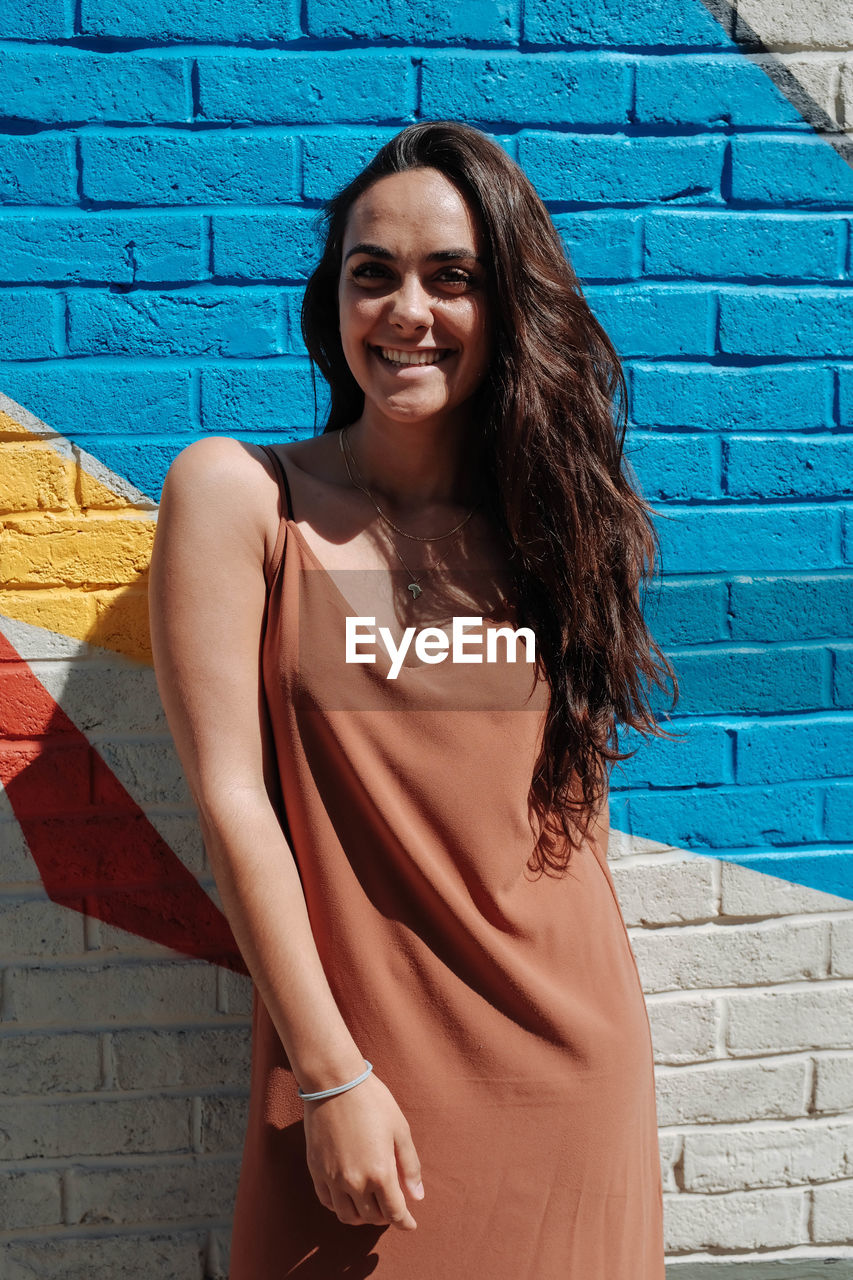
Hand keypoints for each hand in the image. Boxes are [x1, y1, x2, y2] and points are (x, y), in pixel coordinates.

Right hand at [302, 1073, 424, 1229]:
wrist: (334, 1083)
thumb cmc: (372, 1101)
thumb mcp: (399, 1129)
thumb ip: (410, 1166)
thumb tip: (417, 1196)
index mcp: (380, 1172)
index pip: (395, 1213)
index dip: (405, 1222)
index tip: (410, 1224)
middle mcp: (355, 1182)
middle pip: (372, 1217)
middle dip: (386, 1217)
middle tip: (393, 1207)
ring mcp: (333, 1178)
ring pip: (348, 1216)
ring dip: (362, 1216)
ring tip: (371, 1205)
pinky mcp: (316, 1171)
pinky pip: (328, 1202)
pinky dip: (340, 1206)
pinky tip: (349, 1196)